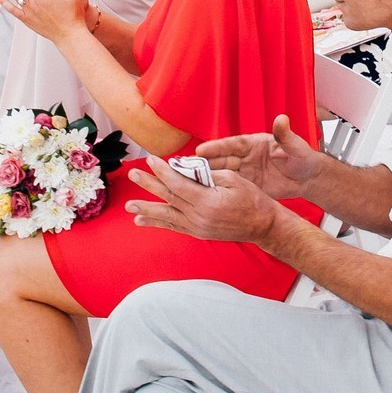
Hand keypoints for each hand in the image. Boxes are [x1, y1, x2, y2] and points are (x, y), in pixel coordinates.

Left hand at [125, 157, 281, 244]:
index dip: (162, 171)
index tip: (151, 160)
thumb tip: (185, 169)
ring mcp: (197, 227)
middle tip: (133, 175)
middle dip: (148, 185)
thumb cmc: (251, 199)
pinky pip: (173, 227)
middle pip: (168, 198)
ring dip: (146, 209)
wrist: (262, 225)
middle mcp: (198, 217)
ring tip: (128, 205)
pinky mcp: (198, 232)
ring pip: (166, 216)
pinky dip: (157, 223)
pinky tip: (142, 221)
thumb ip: (207, 174)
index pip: (178, 184)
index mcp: (207, 201)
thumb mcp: (233, 179)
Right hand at [198, 115, 323, 199]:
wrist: (308, 178)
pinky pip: (229, 188)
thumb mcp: (296, 147)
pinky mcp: (248, 185)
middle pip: (222, 160)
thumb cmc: (303, 157)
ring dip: (207, 177)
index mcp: (255, 143)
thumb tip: (281, 119)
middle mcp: (246, 156)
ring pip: (222, 174)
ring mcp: (246, 171)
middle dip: (204, 164)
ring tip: (187, 183)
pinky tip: (203, 195)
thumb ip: (285, 135)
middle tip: (184, 169)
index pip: (232, 144)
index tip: (200, 151)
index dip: (216, 147)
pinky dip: (217, 190)